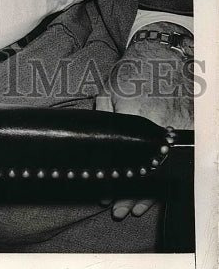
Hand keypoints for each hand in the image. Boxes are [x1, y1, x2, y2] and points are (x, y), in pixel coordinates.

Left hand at [96, 23, 193, 220]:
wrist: (161, 58)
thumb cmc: (132, 73)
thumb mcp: (111, 90)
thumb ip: (103, 113)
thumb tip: (93, 132)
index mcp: (137, 122)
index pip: (123, 159)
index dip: (114, 179)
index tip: (103, 192)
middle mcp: (155, 133)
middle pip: (142, 172)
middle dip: (127, 194)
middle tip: (114, 209)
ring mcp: (167, 137)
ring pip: (157, 174)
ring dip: (142, 195)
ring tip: (128, 210)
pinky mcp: (176, 136)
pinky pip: (167, 167)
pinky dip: (158, 185)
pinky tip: (144, 200)